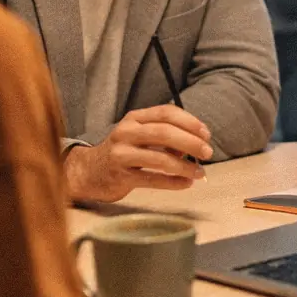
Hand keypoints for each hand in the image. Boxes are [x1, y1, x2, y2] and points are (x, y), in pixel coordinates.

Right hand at [64, 106, 212, 201]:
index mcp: (134, 118)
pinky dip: (173, 183)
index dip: (189, 122)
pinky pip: (152, 180)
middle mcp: (126, 132)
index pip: (166, 113)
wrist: (89, 171)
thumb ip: (165, 136)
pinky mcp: (120, 176)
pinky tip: (186, 184)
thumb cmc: (124, 152)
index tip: (206, 134)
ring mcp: (121, 154)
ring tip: (200, 173)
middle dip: (190, 143)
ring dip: (184, 166)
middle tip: (207, 152)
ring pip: (160, 159)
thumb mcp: (140, 136)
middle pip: (164, 133)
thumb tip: (196, 144)